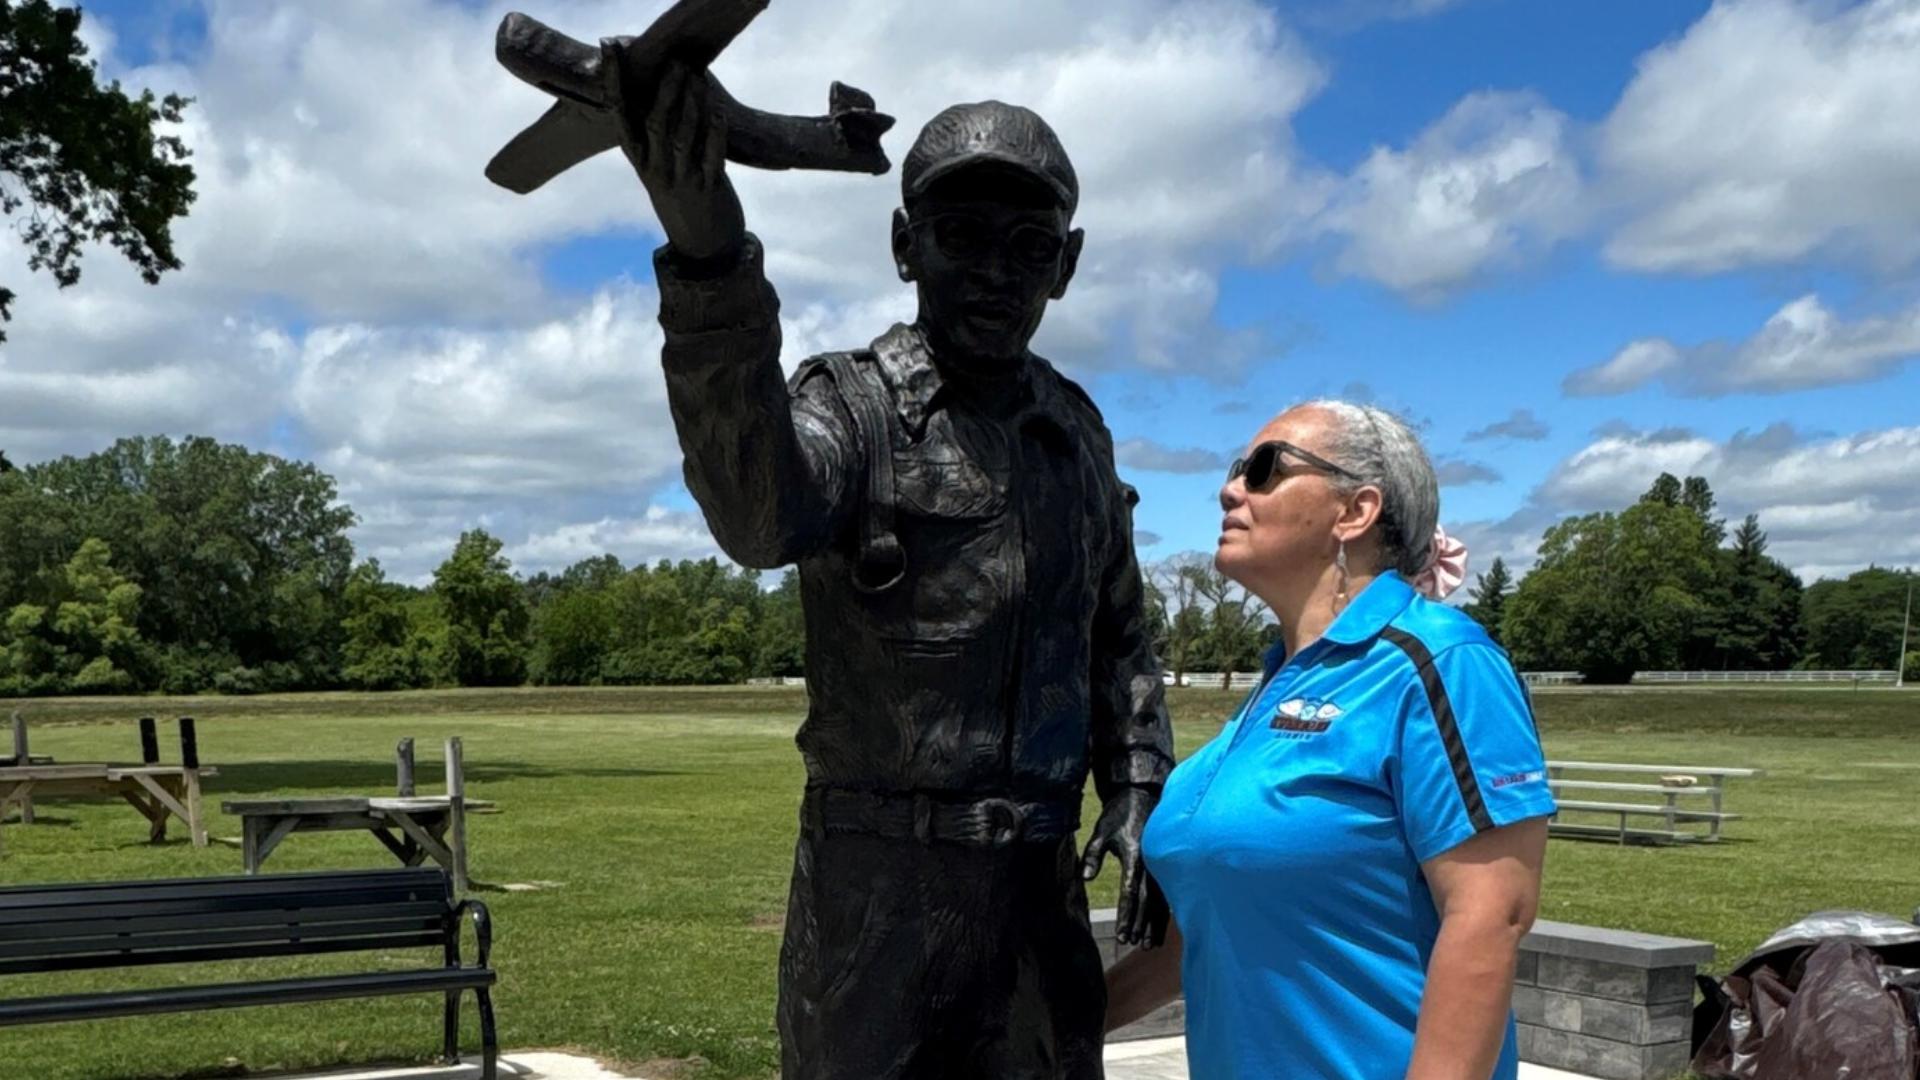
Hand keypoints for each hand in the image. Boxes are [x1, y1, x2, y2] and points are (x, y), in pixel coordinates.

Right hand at [612, 53, 745, 263]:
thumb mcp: (659, 168)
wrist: (702, 247)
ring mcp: (682, 180)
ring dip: (693, 104)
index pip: (620, 116)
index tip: (610, 52)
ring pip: (682, 136)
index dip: (613, 83)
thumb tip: (656, 91)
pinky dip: (715, 134)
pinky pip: (711, 157)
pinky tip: (719, 113)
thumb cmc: (682, 197)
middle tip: (675, 62)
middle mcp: (655, 170)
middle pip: (655, 122)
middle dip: (665, 90)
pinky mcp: (709, 189)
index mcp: (639, 161)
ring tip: (699, 78)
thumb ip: (654, 136)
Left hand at [1079, 785, 1162, 946]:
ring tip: (1148, 944)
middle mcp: (1151, 863)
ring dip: (1154, 923)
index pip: (1130, 892)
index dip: (1126, 915)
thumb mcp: (1101, 830)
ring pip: (1160, 900)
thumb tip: (1087, 877)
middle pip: (1146, 901)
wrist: (1143, 794)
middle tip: (1132, 943)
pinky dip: (1164, 912)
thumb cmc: (1119, 813)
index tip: (1122, 933)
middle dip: (1139, 924)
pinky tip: (1161, 926)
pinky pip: (1166, 892)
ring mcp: (1160, 864)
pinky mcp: (1165, 864)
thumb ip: (1093, 854)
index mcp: (1135, 856)